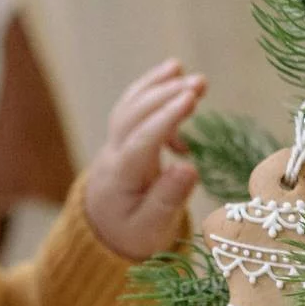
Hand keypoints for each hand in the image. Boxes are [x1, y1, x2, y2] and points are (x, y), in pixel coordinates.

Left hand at [84, 57, 205, 259]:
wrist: (104, 233)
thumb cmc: (132, 235)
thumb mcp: (151, 230)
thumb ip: (168, 200)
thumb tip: (189, 168)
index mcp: (119, 179)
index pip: (141, 142)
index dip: (166, 120)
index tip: (190, 99)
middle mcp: (113, 156)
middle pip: (133, 117)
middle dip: (163, 95)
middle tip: (200, 83)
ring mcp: (115, 145)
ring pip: (130, 108)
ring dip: (155, 87)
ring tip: (181, 69)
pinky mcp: (123, 140)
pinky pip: (133, 110)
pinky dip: (152, 93)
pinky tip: (180, 91)